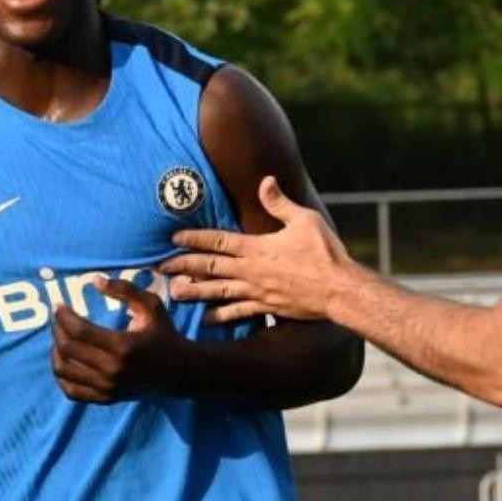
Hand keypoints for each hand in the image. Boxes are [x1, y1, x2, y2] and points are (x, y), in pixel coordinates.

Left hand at [51, 274, 185, 401]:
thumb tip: (95, 281)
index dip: (63, 315)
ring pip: (63, 370)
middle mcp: (113, 370)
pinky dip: (62, 376)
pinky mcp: (106, 398)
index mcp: (123, 346)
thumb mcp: (151, 306)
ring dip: (56, 351)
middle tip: (58, 319)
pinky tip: (66, 361)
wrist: (181, 372)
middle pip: (68, 348)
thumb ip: (125, 290)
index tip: (59, 306)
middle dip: (57, 329)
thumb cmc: (164, 334)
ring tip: (61, 339)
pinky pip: (71, 391)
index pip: (79, 330)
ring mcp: (108, 388)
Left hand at [161, 176, 351, 325]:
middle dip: (184, 266)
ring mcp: (257, 292)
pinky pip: (238, 313)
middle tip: (161, 268)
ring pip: (218, 291)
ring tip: (174, 293)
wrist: (339, 290)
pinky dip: (221, 316)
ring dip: (195, 292)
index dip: (194, 238)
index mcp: (257, 247)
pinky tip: (206, 320)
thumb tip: (265, 180)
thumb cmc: (325, 252)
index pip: (217, 241)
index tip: (173, 238)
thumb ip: (280, 202)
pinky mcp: (267, 308)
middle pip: (210, 267)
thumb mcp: (304, 219)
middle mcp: (251, 271)